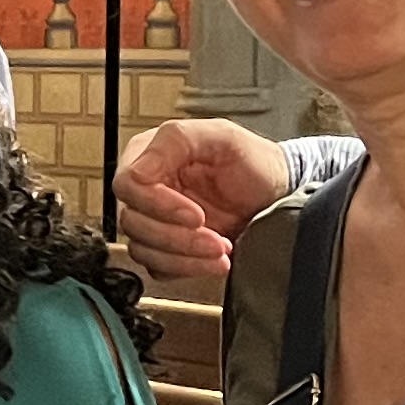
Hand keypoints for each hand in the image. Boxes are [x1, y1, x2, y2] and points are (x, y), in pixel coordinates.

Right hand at [111, 119, 290, 286]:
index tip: (196, 215)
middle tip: (214, 240)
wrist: (276, 194)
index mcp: (149, 156)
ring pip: (143, 249)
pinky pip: (158, 267)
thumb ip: (176, 140)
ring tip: (221, 250)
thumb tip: (138, 171)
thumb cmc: (253, 162)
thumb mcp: (222, 136)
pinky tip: (213, 260)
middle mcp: (145, 189)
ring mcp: (154, 220)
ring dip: (184, 257)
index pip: (128, 185)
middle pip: (134, 222)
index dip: (158, 205)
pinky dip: (187, 268)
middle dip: (178, 237)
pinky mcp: (165, 247)